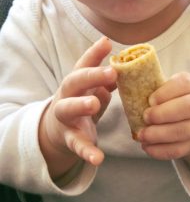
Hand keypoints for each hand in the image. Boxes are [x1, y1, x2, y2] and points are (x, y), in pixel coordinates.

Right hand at [39, 37, 116, 177]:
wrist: (58, 131)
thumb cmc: (80, 105)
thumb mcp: (91, 92)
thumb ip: (104, 84)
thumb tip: (118, 75)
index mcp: (76, 83)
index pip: (83, 65)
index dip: (94, 54)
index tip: (107, 43)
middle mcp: (67, 96)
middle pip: (74, 82)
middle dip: (91, 76)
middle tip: (111, 72)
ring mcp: (66, 118)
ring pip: (68, 109)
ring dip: (81, 105)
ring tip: (94, 103)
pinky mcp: (69, 139)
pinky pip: (77, 144)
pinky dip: (87, 151)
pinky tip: (98, 158)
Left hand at [137, 72, 189, 173]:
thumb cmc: (174, 101)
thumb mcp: (169, 89)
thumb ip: (153, 88)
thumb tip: (123, 84)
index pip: (184, 83)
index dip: (166, 92)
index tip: (150, 100)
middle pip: (188, 107)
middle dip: (163, 114)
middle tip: (145, 118)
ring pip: (183, 131)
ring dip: (159, 135)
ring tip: (142, 135)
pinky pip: (179, 149)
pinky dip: (160, 150)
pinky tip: (147, 147)